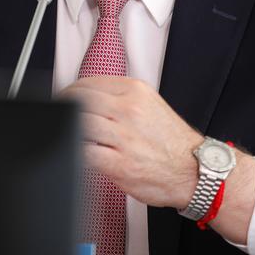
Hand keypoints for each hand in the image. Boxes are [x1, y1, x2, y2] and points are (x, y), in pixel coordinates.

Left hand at [58, 75, 202, 208]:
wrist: (196, 171)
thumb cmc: (172, 142)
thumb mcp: (150, 104)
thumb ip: (120, 98)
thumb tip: (88, 97)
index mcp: (134, 92)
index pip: (88, 83)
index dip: (69, 92)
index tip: (63, 98)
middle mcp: (128, 110)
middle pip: (79, 101)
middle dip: (63, 108)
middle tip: (58, 115)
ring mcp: (123, 137)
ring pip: (79, 124)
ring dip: (67, 129)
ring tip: (65, 133)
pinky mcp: (118, 163)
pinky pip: (83, 153)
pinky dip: (74, 151)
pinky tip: (74, 151)